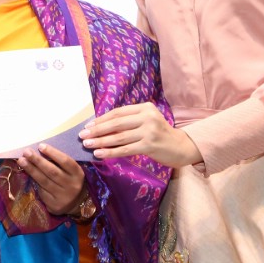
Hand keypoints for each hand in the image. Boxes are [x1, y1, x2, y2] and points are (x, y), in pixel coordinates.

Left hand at [16, 143, 86, 215]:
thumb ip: (60, 162)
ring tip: (21, 161)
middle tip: (26, 152)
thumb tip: (41, 149)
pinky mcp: (54, 204)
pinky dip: (34, 181)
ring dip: (31, 170)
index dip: (53, 153)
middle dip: (38, 161)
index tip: (41, 146)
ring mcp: (63, 196)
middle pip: (52, 171)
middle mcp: (72, 185)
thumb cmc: (69, 180)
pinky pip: (41, 191)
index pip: (65, 161)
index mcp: (77, 173)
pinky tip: (26, 174)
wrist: (75, 203)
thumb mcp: (70, 171)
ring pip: (44, 181)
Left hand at [78, 103, 200, 166]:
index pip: (118, 113)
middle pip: (116, 123)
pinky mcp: (150, 145)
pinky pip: (125, 149)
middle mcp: (147, 116)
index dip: (101, 119)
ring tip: (87, 145)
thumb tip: (101, 126)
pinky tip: (100, 154)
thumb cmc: (159, 135)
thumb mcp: (147, 121)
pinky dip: (111, 152)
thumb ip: (129, 121)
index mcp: (145, 107)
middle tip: (82, 136)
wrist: (181, 147)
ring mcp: (149, 131)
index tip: (88, 126)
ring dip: (100, 141)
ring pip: (119, 137)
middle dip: (97, 130)